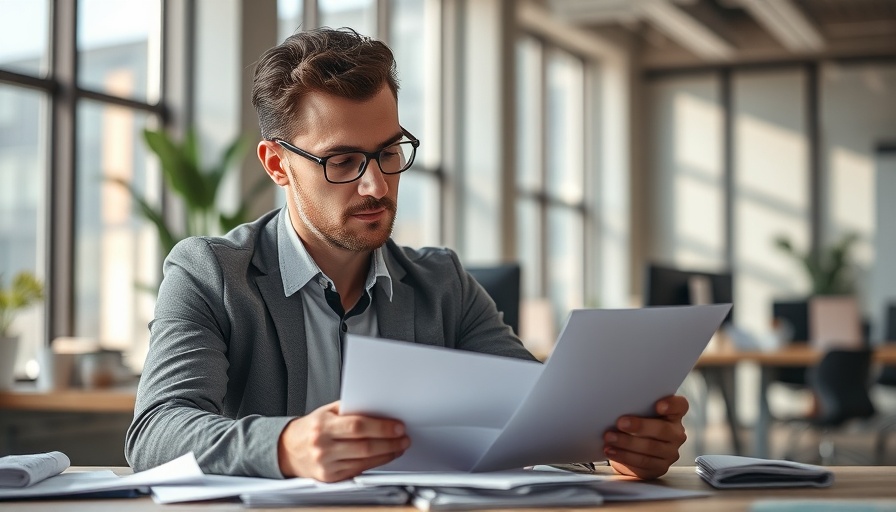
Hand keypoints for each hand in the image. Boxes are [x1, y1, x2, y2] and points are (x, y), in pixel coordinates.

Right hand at [277, 401, 409, 481]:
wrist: (288, 450)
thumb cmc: (310, 428)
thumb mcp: (326, 412)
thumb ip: (350, 410)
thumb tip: (378, 408)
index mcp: (322, 426)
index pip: (357, 426)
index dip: (381, 427)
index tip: (397, 426)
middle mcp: (323, 447)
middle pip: (364, 446)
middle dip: (389, 442)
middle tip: (403, 437)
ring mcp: (326, 464)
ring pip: (364, 460)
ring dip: (387, 454)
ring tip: (399, 446)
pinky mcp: (330, 477)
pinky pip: (359, 470)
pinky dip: (376, 463)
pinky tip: (385, 456)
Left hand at [603, 395, 687, 479]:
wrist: (633, 452)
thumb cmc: (636, 427)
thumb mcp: (638, 414)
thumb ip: (636, 408)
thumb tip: (617, 405)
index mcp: (673, 415)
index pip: (680, 406)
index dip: (672, 405)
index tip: (659, 405)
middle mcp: (675, 434)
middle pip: (663, 429)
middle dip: (640, 426)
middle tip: (621, 423)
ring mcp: (670, 452)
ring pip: (650, 448)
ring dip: (627, 442)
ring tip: (610, 438)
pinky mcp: (660, 468)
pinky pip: (642, 462)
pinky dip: (624, 456)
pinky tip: (612, 451)